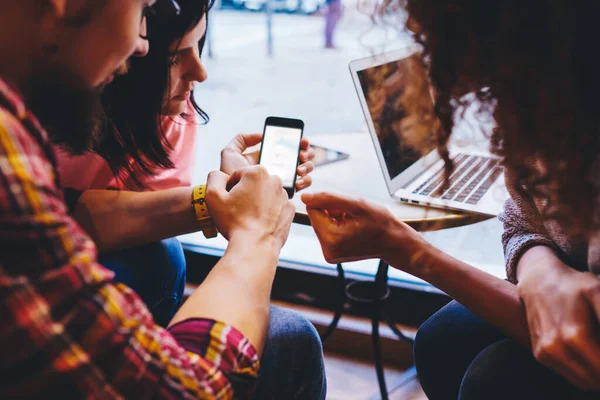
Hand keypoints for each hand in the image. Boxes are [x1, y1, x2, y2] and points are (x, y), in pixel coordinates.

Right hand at [205, 166, 294, 246]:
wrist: (255, 246)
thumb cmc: (234, 222)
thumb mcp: (213, 196)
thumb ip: (214, 177)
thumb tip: (221, 174)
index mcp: (257, 172)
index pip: (238, 175)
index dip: (230, 188)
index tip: (230, 202)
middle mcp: (275, 180)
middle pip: (253, 183)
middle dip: (245, 193)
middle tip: (239, 211)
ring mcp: (285, 195)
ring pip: (265, 194)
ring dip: (257, 202)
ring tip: (249, 218)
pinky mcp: (290, 209)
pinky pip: (275, 206)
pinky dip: (268, 212)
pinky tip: (260, 222)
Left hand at [220, 133, 314, 190]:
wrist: (231, 200)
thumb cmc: (228, 178)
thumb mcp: (230, 154)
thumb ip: (242, 140)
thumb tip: (261, 136)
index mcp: (268, 156)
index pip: (289, 146)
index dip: (299, 142)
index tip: (302, 141)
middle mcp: (278, 167)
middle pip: (301, 156)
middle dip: (307, 153)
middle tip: (301, 155)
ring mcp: (283, 180)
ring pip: (305, 170)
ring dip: (306, 167)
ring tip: (298, 170)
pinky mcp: (285, 193)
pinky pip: (301, 185)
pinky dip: (304, 181)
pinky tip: (297, 182)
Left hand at [302, 192, 425, 267]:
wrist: (393, 241)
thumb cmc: (380, 221)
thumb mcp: (356, 204)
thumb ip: (329, 198)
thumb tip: (305, 197)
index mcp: (332, 238)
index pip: (312, 209)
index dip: (328, 203)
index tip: (345, 208)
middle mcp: (327, 250)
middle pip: (315, 218)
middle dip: (331, 212)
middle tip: (351, 216)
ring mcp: (329, 255)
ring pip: (320, 224)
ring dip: (333, 218)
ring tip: (352, 222)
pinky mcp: (331, 255)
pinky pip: (326, 233)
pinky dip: (335, 226)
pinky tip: (350, 229)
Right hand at [518, 255, 599, 390]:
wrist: (538, 281)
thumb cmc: (574, 286)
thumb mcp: (598, 293)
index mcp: (575, 336)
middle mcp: (556, 348)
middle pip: (597, 379)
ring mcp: (546, 353)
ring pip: (586, 382)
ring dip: (598, 372)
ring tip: (599, 351)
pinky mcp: (541, 355)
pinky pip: (572, 377)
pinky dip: (586, 372)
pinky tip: (589, 352)